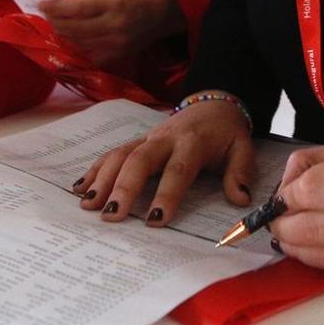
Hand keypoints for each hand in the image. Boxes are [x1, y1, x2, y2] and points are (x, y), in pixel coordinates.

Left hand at [38, 0, 182, 68]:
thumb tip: (69, 8)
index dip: (56, 9)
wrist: (165, 11)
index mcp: (113, 4)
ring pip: (80, 43)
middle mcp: (113, 26)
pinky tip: (71, 41)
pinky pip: (91, 55)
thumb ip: (92, 0)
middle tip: (46, 16)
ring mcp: (116, 43)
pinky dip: (78, 48)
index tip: (42, 5)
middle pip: (74, 29)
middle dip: (56, 22)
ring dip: (64, 35)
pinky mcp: (118, 54)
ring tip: (55, 27)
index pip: (77, 9)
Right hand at [75, 97, 253, 226]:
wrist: (213, 104)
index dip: (166, 195)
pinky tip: (80, 188)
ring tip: (88, 205)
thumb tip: (240, 199)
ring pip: (120, 154)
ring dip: (102, 179)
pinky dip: (95, 169)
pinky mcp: (137, 141)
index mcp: (192, 142)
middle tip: (110, 216)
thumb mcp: (243, 148)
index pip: (178, 170)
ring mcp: (147, 138)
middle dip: (123, 188)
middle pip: (139, 160)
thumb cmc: (226, 133)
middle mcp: (164, 138)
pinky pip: (113, 153)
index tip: (155, 220)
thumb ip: (240, 172)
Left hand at [270, 145, 323, 279]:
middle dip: (284, 228)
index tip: (283, 199)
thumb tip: (284, 187)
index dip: (287, 197)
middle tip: (279, 224)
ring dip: (299, 249)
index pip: (312, 189)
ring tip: (293, 239)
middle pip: (313, 227)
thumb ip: (322, 162)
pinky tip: (322, 249)